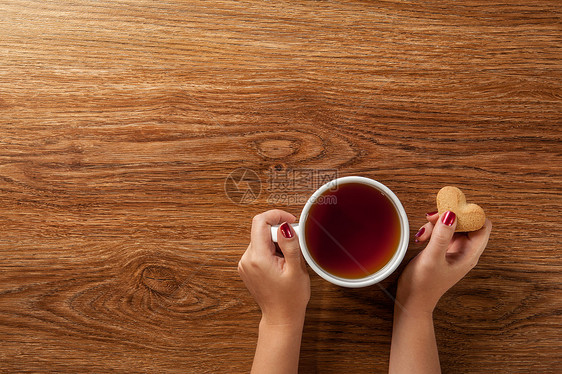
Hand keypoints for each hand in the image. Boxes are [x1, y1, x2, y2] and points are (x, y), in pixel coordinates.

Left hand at [238, 209, 310, 326]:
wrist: (281, 317)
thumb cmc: (291, 298)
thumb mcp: (296, 269)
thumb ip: (290, 245)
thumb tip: (284, 226)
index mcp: (257, 258)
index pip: (260, 222)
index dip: (276, 215)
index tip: (290, 221)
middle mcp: (246, 259)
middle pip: (260, 230)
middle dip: (279, 233)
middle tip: (293, 247)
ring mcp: (244, 264)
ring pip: (260, 239)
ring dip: (275, 243)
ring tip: (287, 261)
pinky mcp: (247, 267)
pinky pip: (259, 249)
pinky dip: (270, 251)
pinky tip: (280, 264)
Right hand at [397, 211, 491, 314]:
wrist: (412, 300)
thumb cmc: (423, 285)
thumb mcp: (432, 258)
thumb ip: (442, 236)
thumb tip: (451, 214)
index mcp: (470, 254)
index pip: (482, 225)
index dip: (469, 214)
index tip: (451, 210)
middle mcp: (465, 250)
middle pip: (466, 222)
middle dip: (449, 216)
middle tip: (432, 218)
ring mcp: (454, 249)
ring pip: (452, 225)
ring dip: (436, 223)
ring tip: (423, 233)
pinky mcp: (442, 249)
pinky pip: (442, 231)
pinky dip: (431, 230)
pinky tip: (421, 237)